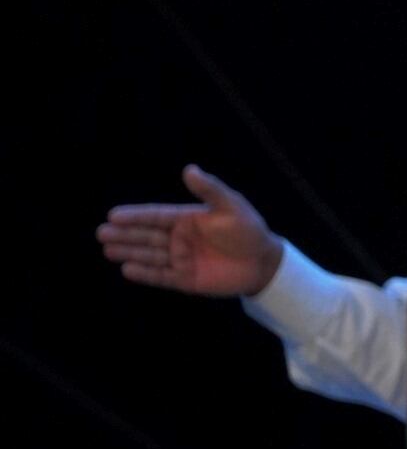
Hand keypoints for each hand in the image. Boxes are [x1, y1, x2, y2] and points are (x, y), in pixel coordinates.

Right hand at [98, 166, 284, 297]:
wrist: (263, 262)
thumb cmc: (248, 229)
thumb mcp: (230, 206)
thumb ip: (209, 190)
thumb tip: (189, 169)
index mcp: (188, 219)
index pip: (156, 216)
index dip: (135, 216)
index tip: (113, 215)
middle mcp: (180, 238)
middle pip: (147, 236)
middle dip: (125, 234)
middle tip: (101, 232)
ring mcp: (181, 259)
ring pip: (150, 255)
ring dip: (129, 252)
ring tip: (108, 249)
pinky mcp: (185, 279)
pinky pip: (161, 276)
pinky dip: (145, 273)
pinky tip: (127, 269)